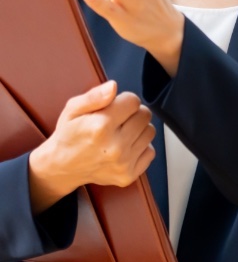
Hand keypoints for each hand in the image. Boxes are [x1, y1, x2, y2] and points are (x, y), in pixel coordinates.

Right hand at [28, 81, 156, 213]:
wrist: (62, 166)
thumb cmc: (69, 135)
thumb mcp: (72, 109)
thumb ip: (94, 96)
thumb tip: (114, 86)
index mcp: (100, 126)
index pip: (134, 101)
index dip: (125, 101)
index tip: (115, 107)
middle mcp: (115, 146)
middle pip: (145, 115)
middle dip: (133, 113)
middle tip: (119, 120)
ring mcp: (123, 163)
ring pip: (150, 132)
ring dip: (138, 129)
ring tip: (121, 133)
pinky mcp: (129, 175)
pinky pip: (150, 152)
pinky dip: (141, 147)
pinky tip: (125, 147)